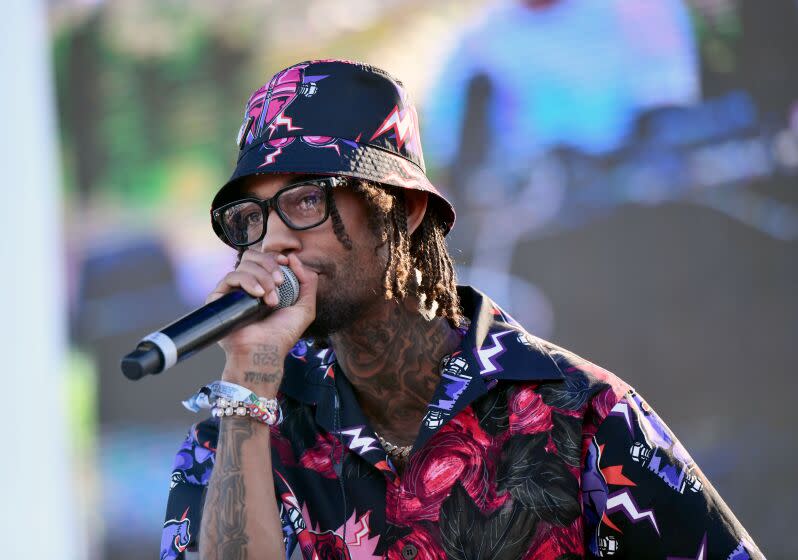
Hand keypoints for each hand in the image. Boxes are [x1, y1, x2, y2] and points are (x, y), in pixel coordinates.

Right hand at [206, 251, 317, 393]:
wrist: (265, 351)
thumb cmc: (282, 334)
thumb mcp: (305, 307)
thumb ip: (307, 282)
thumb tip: (294, 258)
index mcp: (263, 285)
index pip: (263, 258)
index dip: (273, 256)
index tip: (285, 261)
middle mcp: (246, 286)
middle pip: (252, 256)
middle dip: (270, 265)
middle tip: (280, 283)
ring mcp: (232, 291)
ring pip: (244, 265)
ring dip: (263, 278)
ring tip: (271, 299)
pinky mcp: (219, 298)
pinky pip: (230, 277)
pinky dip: (248, 281)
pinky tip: (259, 295)